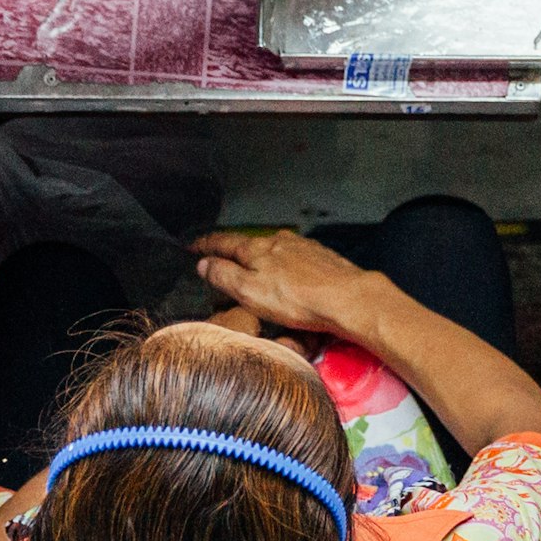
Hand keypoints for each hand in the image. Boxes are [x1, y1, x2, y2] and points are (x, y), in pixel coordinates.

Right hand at [192, 229, 391, 338]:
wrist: (347, 297)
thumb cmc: (298, 299)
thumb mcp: (250, 292)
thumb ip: (224, 276)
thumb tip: (204, 264)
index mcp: (256, 249)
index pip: (223, 242)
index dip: (205, 245)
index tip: (193, 246)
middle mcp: (278, 241)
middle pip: (248, 244)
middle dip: (232, 251)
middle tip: (219, 258)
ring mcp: (301, 247)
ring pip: (272, 249)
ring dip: (258, 257)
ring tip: (252, 267)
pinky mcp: (320, 257)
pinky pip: (293, 257)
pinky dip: (282, 263)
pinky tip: (286, 273)